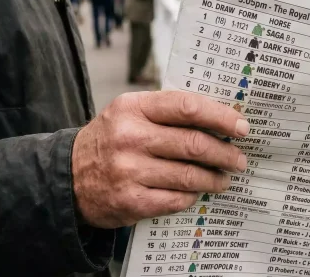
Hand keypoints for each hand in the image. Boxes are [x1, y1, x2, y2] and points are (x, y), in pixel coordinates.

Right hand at [71, 91, 249, 227]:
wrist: (68, 176)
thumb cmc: (111, 139)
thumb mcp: (130, 112)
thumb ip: (168, 111)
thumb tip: (220, 118)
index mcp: (133, 108)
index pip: (187, 107)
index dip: (220, 117)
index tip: (241, 127)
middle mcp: (130, 137)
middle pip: (194, 144)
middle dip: (225, 153)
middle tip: (239, 159)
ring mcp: (128, 171)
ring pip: (189, 175)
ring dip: (215, 178)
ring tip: (224, 178)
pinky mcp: (130, 200)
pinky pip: (176, 199)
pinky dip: (192, 196)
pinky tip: (197, 191)